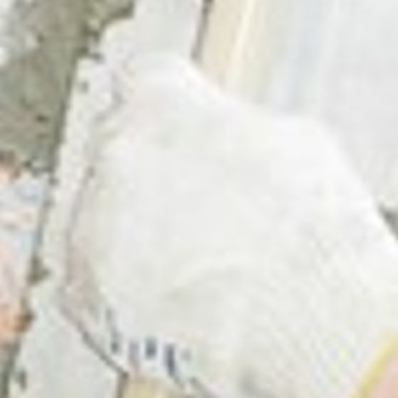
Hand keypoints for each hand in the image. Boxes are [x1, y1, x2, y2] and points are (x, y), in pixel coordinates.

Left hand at [60, 53, 397, 397]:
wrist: (310, 315)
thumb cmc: (314, 231)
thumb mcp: (298, 142)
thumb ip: (241, 129)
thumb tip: (229, 137)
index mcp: (165, 104)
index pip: (144, 82)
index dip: (170, 109)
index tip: (183, 127)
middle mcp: (117, 154)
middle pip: (122, 153)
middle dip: (157, 177)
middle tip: (208, 209)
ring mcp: (93, 225)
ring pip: (106, 222)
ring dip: (142, 238)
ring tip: (207, 267)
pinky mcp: (83, 291)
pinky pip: (94, 284)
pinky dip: (127, 293)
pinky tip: (183, 300)